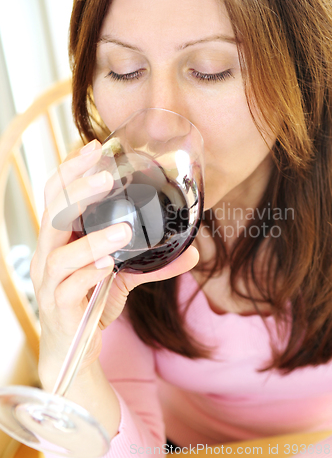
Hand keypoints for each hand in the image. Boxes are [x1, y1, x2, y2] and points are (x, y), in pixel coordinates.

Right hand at [31, 140, 198, 389]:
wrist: (74, 349)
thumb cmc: (91, 302)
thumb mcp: (123, 277)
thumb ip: (152, 262)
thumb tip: (194, 252)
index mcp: (59, 239)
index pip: (57, 195)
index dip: (72, 170)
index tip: (96, 148)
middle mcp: (48, 255)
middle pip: (52, 213)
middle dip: (78, 190)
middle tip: (107, 175)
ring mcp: (49, 282)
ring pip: (60, 252)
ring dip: (92, 239)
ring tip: (124, 230)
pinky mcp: (60, 307)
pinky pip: (69, 287)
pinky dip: (88, 273)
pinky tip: (108, 267)